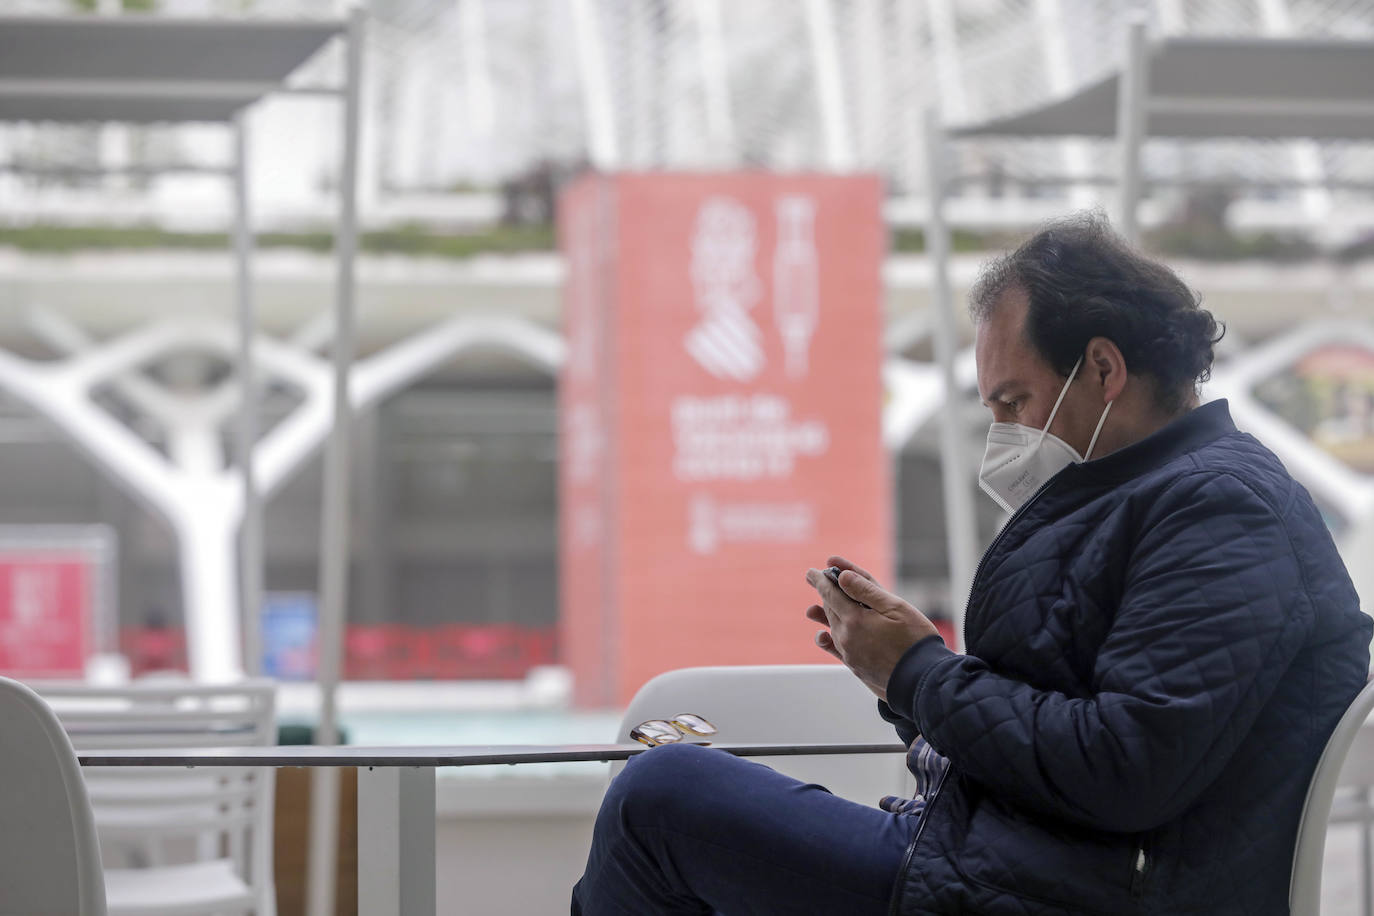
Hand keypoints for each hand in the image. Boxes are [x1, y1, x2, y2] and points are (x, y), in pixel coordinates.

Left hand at [804, 555, 939, 700]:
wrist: (923, 680)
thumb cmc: (915, 641)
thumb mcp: (895, 607)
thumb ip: (866, 590)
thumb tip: (842, 577)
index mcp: (855, 620)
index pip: (831, 594)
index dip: (821, 580)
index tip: (812, 571)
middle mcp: (846, 637)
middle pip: (830, 609)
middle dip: (825, 593)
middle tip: (818, 581)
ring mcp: (849, 654)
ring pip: (832, 627)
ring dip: (825, 614)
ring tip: (812, 610)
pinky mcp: (856, 667)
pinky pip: (835, 649)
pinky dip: (827, 639)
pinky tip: (823, 636)